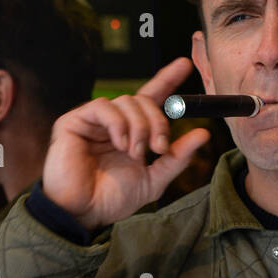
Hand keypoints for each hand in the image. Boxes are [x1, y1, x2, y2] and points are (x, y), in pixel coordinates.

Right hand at [41, 57, 211, 229]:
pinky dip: (118, 124)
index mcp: (132, 132)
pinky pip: (103, 106)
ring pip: (126, 101)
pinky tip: (119, 144)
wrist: (84, 212)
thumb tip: (203, 133)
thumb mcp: (154, 179)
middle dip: (158, 122)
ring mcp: (94, 120)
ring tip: (134, 153)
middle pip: (143, 100)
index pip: (151, 98)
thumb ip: (177, 157)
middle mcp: (114, 122)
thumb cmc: (113, 199)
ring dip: (139, 127)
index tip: (184, 64)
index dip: (167, 79)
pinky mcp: (74, 121)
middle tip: (158, 148)